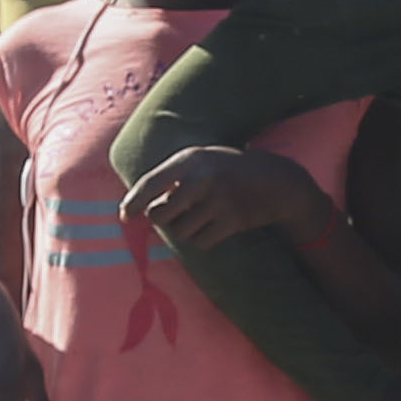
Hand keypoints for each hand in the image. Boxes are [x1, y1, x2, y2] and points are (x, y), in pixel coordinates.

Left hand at [117, 142, 333, 255]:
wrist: (276, 181)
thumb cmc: (229, 171)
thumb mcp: (202, 160)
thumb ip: (173, 177)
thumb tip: (139, 206)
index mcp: (190, 159)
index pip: (150, 183)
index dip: (133, 202)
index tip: (124, 216)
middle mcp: (202, 177)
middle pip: (160, 214)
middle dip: (163, 220)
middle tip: (174, 215)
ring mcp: (219, 199)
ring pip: (180, 231)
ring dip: (185, 231)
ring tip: (200, 218)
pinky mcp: (233, 220)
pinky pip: (201, 242)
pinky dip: (203, 240)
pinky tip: (214, 228)